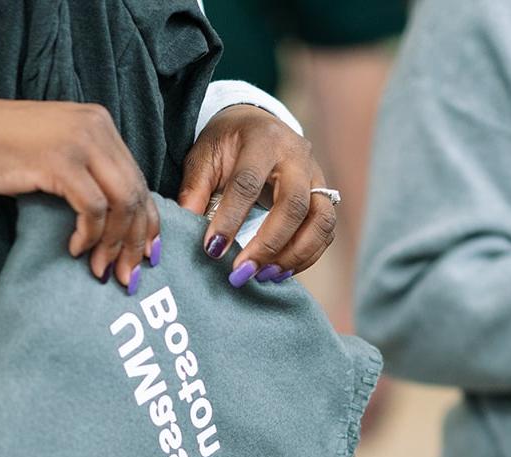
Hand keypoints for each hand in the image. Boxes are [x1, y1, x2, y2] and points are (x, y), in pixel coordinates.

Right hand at [0, 99, 159, 292]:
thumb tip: (120, 221)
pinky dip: (89, 235)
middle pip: (135, 194)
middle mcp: (97, 128)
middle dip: (135, 241)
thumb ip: (91, 174)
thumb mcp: (60, 155)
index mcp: (100, 124)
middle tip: (128, 274)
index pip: (138, 179)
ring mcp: (81, 142)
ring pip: (121, 203)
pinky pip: (93, 208)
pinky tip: (74, 249)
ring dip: (114, 244)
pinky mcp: (62, 162)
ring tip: (102, 269)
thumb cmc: (7, 152)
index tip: (149, 253)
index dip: (147, 221)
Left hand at [178, 105, 335, 286]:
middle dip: (268, 244)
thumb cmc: (227, 145)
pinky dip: (306, 257)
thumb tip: (185, 230)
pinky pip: (326, 233)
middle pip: (294, 204)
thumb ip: (194, 191)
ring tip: (264, 276)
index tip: (212, 250)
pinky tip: (279, 272)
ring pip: (321, 221)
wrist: (259, 127)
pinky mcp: (325, 198)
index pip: (248, 183)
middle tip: (241, 272)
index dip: (230, 219)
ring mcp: (317, 177)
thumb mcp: (204, 157)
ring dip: (294, 255)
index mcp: (263, 140)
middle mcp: (297, 156)